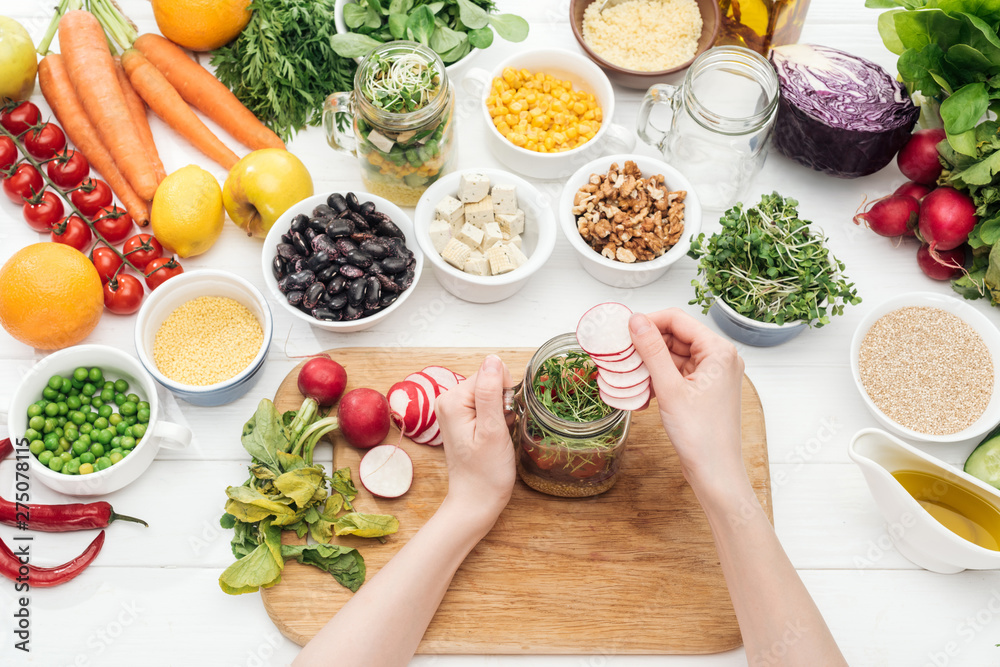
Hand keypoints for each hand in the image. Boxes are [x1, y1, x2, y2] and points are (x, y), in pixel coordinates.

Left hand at [435, 355, 515, 532]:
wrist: (476, 500)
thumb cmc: (486, 472)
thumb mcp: (492, 430)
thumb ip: (491, 393)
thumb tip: (493, 360)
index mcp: (453, 399)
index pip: (490, 374)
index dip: (505, 396)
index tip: (502, 421)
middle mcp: (448, 399)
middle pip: (489, 381)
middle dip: (503, 403)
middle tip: (499, 431)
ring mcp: (454, 409)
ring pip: (491, 393)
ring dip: (501, 412)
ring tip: (495, 436)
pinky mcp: (461, 417)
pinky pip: (486, 404)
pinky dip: (496, 418)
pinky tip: (493, 436)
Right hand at [628, 309, 746, 493]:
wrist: (715, 473)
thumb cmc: (700, 435)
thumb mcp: (669, 388)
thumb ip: (651, 350)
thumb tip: (636, 321)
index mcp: (718, 351)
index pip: (678, 320)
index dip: (648, 321)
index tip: (623, 330)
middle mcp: (720, 358)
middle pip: (676, 336)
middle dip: (647, 344)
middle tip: (621, 354)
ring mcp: (712, 374)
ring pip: (674, 355)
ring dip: (650, 362)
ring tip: (628, 374)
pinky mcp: (704, 390)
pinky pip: (677, 373)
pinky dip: (659, 377)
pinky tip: (642, 389)